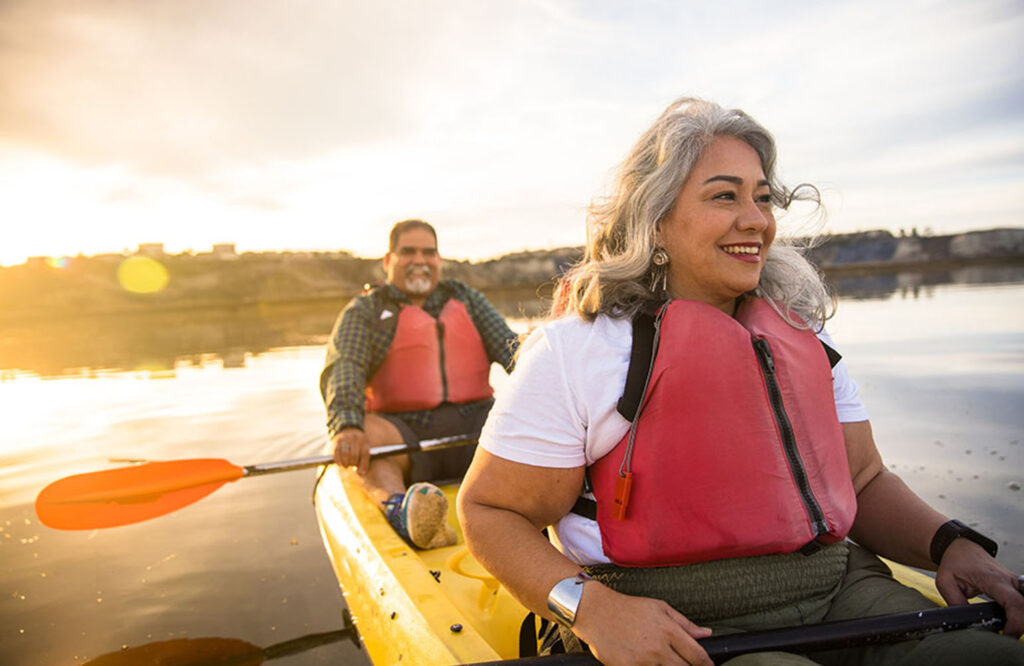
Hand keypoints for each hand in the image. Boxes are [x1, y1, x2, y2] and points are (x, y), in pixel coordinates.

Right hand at [332, 427, 370, 474]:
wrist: (350, 430)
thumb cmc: (359, 444)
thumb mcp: (365, 448)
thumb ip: (364, 460)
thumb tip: (361, 472)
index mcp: (364, 440)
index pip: (365, 454)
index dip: (363, 465)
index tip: (360, 472)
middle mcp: (355, 438)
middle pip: (354, 455)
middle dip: (353, 464)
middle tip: (352, 467)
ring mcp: (346, 439)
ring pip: (345, 454)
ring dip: (345, 463)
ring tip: (346, 466)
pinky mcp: (337, 441)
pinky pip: (336, 452)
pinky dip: (338, 460)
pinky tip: (340, 464)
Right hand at [572, 582, 712, 664]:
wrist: (597, 612)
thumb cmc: (628, 608)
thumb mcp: (660, 607)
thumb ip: (685, 623)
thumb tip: (706, 634)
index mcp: (668, 631)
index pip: (697, 656)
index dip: (707, 664)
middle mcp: (658, 648)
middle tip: (685, 663)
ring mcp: (643, 661)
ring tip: (661, 658)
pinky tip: (648, 662)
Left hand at [935, 538, 1023, 637]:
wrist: (962, 548)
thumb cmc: (955, 563)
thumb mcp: (945, 582)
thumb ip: (956, 603)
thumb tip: (966, 621)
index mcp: (993, 579)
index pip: (1014, 603)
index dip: (1015, 623)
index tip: (1006, 634)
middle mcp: (1010, 581)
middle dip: (1019, 626)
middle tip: (1005, 635)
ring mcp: (1016, 583)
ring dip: (1020, 620)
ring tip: (1006, 628)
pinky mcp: (1017, 587)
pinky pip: (1023, 604)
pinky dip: (1019, 614)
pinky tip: (1009, 620)